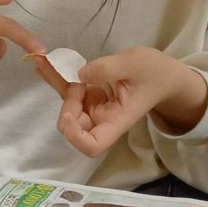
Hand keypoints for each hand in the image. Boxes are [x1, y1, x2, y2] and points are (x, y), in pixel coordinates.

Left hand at [55, 47, 207, 157]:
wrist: (164, 73)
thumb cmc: (156, 73)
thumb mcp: (136, 63)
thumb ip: (108, 69)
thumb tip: (80, 75)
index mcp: (117, 120)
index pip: (92, 145)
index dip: (76, 137)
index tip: (70, 115)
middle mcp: (103, 118)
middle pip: (74, 126)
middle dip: (67, 104)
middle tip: (73, 78)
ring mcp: (94, 107)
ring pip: (68, 105)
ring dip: (56, 85)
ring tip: (43, 61)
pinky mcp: (89, 94)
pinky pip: (69, 90)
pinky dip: (57, 77)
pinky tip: (45, 64)